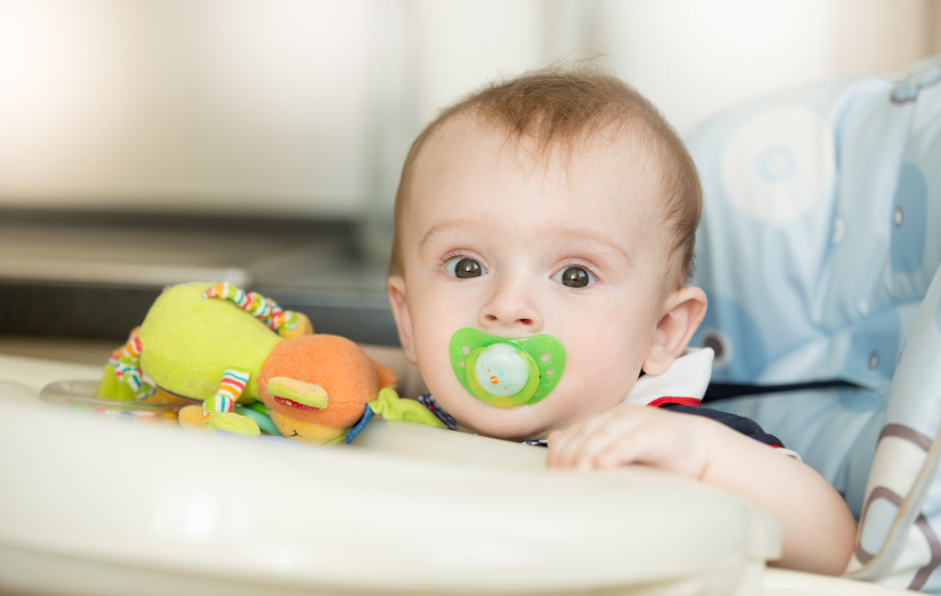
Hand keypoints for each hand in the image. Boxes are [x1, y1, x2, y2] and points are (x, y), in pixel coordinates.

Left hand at [546, 404, 710, 479]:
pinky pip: (632, 441)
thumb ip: (589, 445)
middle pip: (583, 435)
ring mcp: (637, 421)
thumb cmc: (655, 455)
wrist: (700, 448)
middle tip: (561, 481)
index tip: (553, 477)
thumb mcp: (617, 451)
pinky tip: (603, 464)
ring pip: (603, 435)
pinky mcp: (656, 432)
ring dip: (586, 455)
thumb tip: (555, 442)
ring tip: (576, 474)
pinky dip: (615, 452)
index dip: (559, 455)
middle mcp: (617, 416)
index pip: (572, 435)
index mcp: (604, 420)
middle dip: (569, 458)